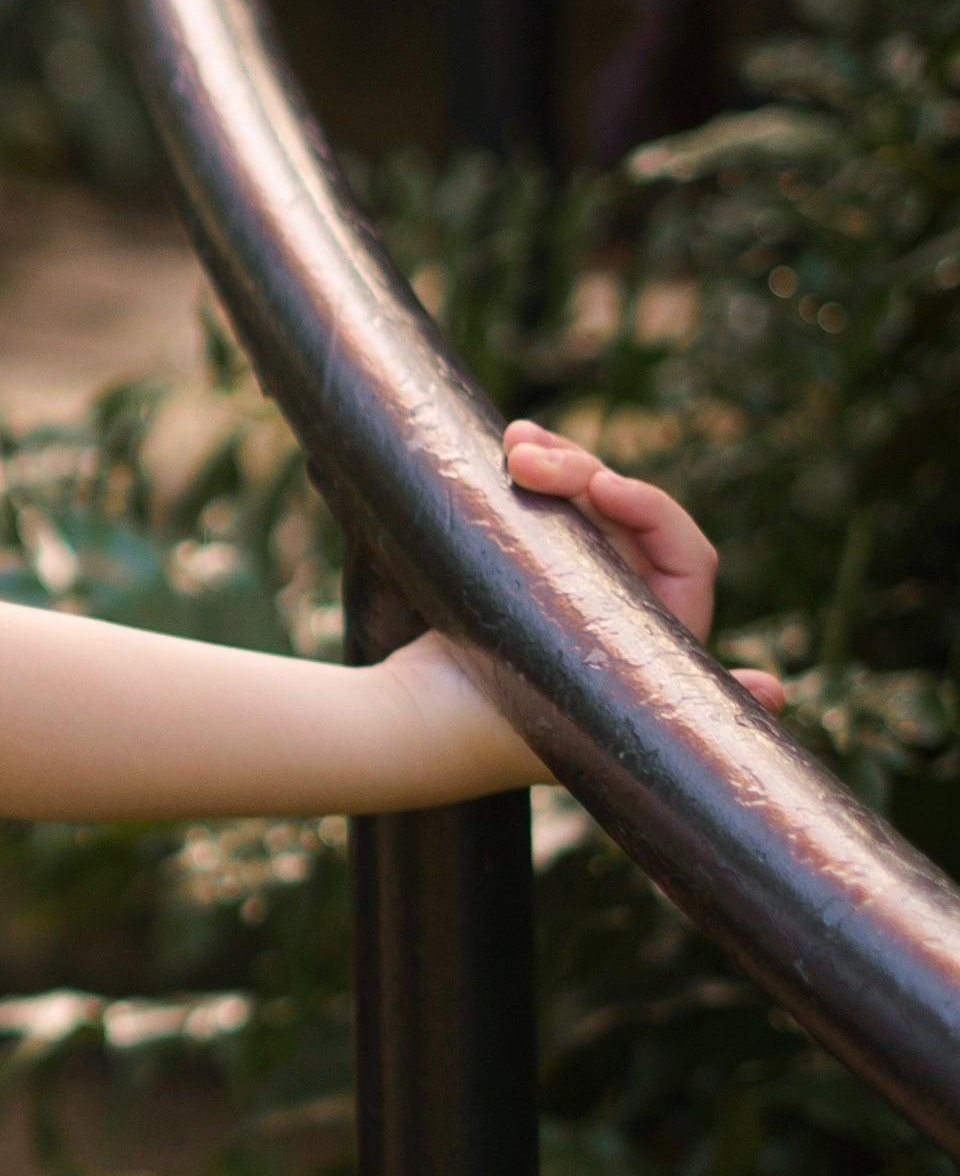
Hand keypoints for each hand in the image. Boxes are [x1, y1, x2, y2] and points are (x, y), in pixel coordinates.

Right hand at [502, 423, 787, 711]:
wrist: (396, 730)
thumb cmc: (482, 734)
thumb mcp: (581, 715)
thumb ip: (688, 703)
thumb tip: (778, 692)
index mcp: (655, 646)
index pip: (687, 559)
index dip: (653, 511)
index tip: (602, 489)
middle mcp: (620, 612)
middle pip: (628, 516)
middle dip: (583, 474)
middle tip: (524, 458)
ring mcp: (566, 587)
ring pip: (584, 502)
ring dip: (556, 461)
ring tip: (515, 442)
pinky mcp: (518, 571)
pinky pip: (541, 506)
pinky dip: (531, 471)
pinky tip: (510, 442)